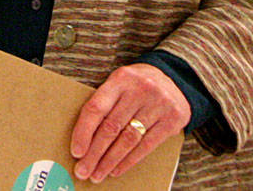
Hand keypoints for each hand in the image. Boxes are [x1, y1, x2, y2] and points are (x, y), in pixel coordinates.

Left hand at [70, 63, 189, 182]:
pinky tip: (117, 169)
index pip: (97, 107)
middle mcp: (140, 89)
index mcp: (121, 78)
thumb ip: (105, 103)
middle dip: (95, 153)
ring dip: (110, 161)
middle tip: (83, 171)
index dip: (84, 132)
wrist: (175, 79)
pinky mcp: (173, 119)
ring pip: (128, 139)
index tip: (76, 152)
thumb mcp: (120, 83)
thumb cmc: (138, 85)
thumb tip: (82, 138)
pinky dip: (129, 160)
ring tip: (98, 174)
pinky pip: (147, 145)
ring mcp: (158, 104)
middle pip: (111, 127)